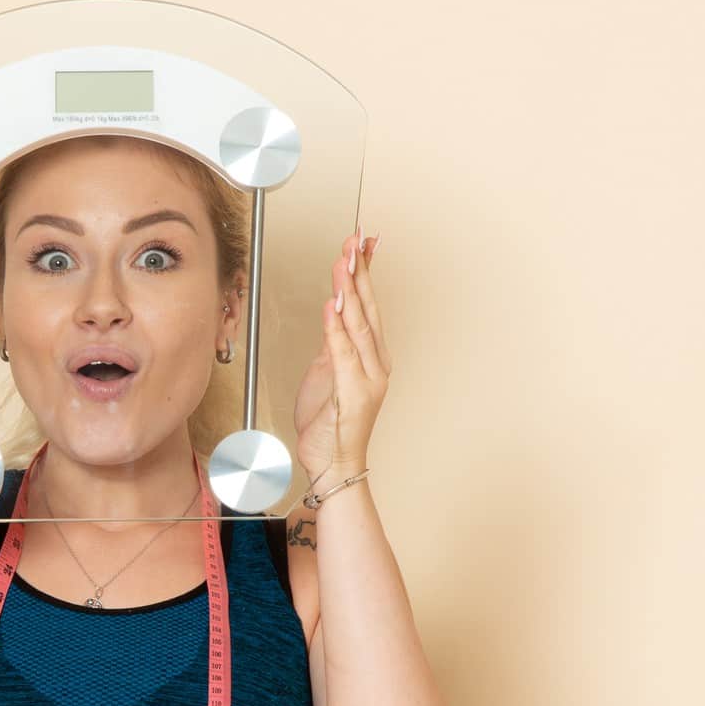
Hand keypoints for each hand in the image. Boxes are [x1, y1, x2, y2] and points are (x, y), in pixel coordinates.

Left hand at [292, 228, 389, 486]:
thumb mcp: (327, 373)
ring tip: (343, 263)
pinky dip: (336, 327)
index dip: (366, 273)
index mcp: (372, 356)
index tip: (362, 243)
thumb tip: (331, 314)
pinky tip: (332, 305)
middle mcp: (377, 363)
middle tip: (355, 241)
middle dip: (360, 272)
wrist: (334, 464)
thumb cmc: (331, 424)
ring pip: (359, 325)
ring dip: (350, 291)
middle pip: (369, 308)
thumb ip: (332, 344)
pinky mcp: (353, 391)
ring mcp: (368, 377)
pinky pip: (343, 352)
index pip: (370, 305)